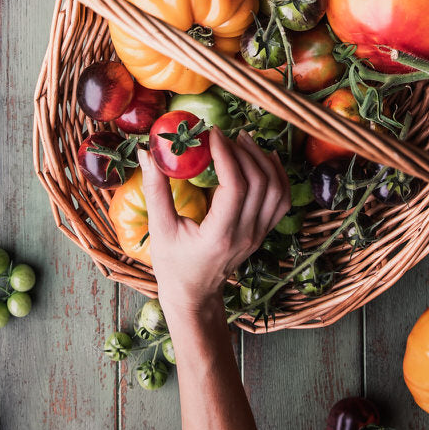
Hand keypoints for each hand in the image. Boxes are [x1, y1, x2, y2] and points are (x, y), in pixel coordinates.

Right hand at [140, 128, 290, 320]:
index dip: (227, 155)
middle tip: (224, 135)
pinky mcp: (263, 232)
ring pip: (276, 189)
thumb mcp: (160, 229)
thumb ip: (155, 190)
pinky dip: (278, 176)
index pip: (235, 186)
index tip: (212, 134)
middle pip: (260, 183)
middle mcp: (246, 234)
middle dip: (244, 151)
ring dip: (263, 160)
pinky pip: (282, 200)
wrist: (194, 295)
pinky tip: (265, 159)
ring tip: (243, 140)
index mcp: (219, 235)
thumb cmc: (173, 265)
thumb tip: (146, 153)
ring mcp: (258, 234)